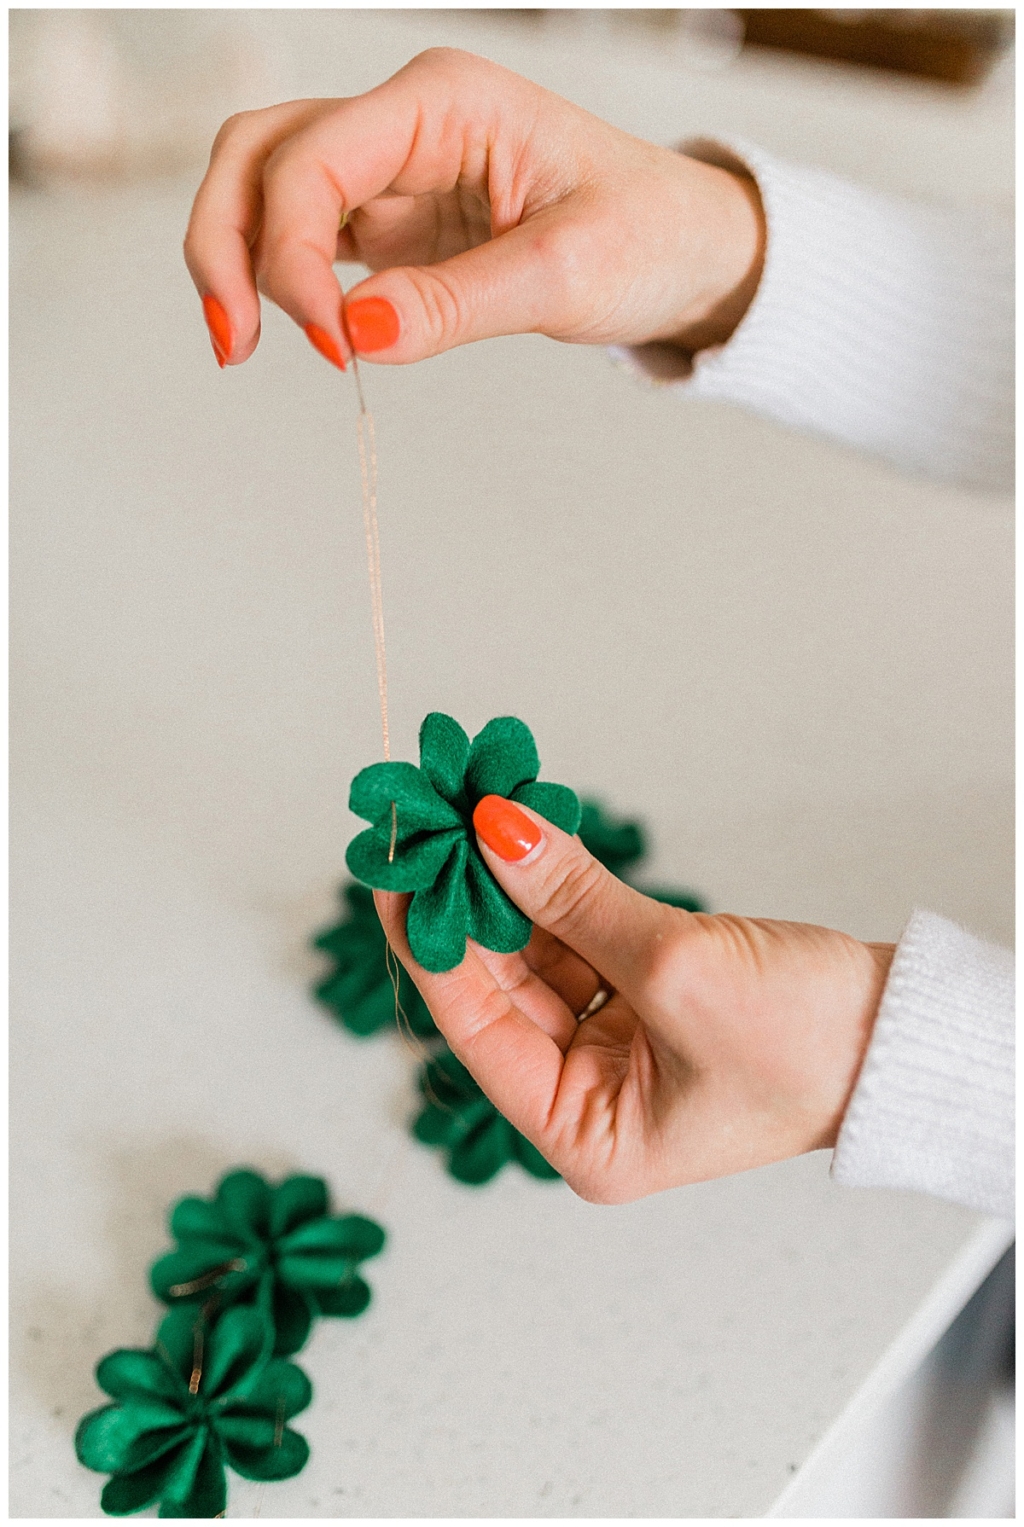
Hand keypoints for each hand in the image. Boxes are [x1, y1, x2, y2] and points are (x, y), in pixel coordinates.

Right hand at [184, 47, 764, 369]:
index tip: (328, 343)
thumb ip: (459, 302)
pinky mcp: (394, 220)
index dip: (292, 252)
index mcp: (445, 100)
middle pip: (260, 153)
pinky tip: (290, 333)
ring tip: (245, 346)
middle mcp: (405, 121)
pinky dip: (280, 281)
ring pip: (267, 189)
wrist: (686, 250)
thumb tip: (360, 333)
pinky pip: (306, 236)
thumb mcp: (567, 273)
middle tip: (234, 344)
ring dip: (238, 260)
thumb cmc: (648, 235)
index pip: (315, 158)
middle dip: (228, 243)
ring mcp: (392, 168)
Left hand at [376, 799, 893, 1203]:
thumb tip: (493, 830)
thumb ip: (573, 899)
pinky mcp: (646, 1003)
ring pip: (535, 956)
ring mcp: (618, 1050)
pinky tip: (526, 836)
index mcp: (587, 1136)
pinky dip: (555, 889)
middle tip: (427, 826)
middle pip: (499, 989)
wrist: (910, 1037)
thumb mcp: (675, 969)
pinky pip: (578, 940)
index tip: (395, 871)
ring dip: (509, 886)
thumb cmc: (809, 1044)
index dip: (429, 945)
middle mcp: (591, 1100)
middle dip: (466, 905)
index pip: (477, 1030)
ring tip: (471, 813)